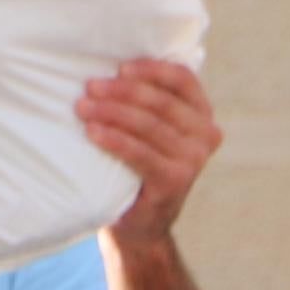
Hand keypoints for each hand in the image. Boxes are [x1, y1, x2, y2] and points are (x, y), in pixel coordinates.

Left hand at [77, 58, 220, 251]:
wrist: (139, 224)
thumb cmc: (136, 167)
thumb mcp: (148, 131)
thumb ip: (147, 102)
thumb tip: (109, 65)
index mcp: (202, 114)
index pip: (182, 79)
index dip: (151, 69)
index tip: (119, 67)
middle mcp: (206, 135)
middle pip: (161, 102)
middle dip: (122, 91)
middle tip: (90, 87)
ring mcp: (194, 159)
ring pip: (149, 125)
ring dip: (112, 112)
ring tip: (83, 107)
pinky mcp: (175, 181)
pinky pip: (140, 153)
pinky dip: (114, 140)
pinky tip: (92, 132)